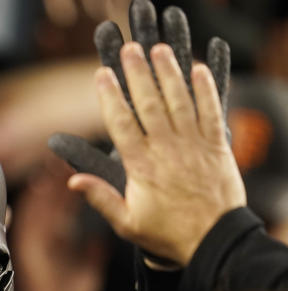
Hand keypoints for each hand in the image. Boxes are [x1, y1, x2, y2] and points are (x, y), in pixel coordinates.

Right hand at [10, 163, 107, 290]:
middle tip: (67, 155)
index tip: (81, 167)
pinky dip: (35, 200)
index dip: (74, 185)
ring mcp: (34, 237)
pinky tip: (42, 184)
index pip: (66, 204)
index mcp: (58, 237)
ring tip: (55, 162)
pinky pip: (29, 216)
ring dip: (46, 182)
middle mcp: (45, 233)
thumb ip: (93, 254)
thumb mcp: (89, 272)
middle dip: (58, 175)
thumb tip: (101, 239)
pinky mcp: (25, 243)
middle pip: (51, 197)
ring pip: (39, 202)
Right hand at [67, 42, 245, 264]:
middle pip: (150, 104)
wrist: (213, 242)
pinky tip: (198, 70)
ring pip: (180, 102)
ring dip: (169, 73)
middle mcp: (167, 150)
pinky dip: (206, 90)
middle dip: (138, 73)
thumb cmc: (167, 233)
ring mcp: (194, 146)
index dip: (111, 97)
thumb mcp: (126, 222)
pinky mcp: (217, 147)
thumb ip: (100, 198)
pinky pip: (212, 113)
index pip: (122, 124)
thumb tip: (72, 180)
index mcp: (142, 167)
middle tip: (129, 48)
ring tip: (159, 49)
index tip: (102, 74)